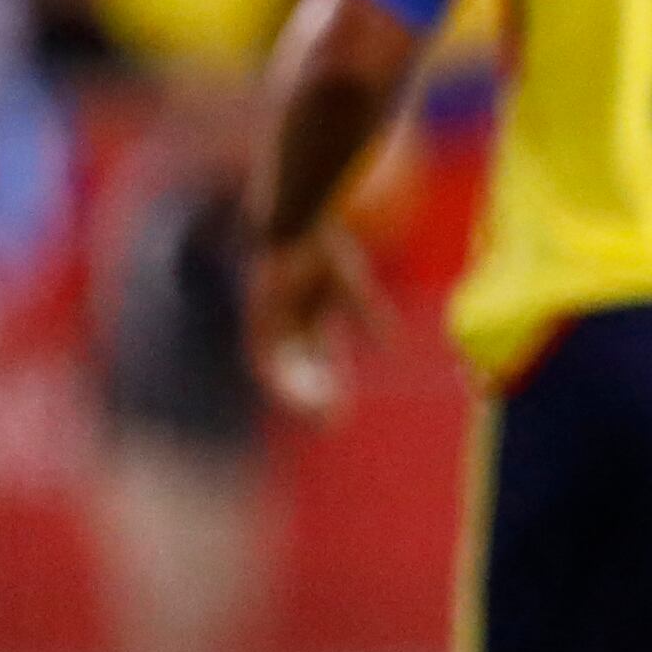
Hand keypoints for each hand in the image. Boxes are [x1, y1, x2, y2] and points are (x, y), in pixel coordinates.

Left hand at [246, 222, 386, 416]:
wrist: (292, 225)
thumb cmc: (322, 248)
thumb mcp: (353, 288)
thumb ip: (370, 317)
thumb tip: (393, 348)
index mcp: (311, 319)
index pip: (322, 363)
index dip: (332, 388)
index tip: (341, 414)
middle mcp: (288, 327)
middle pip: (301, 372)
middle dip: (314, 399)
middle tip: (328, 426)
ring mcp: (270, 325)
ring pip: (282, 371)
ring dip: (296, 396)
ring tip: (313, 417)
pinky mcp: (257, 320)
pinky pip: (265, 359)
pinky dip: (280, 378)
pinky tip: (292, 395)